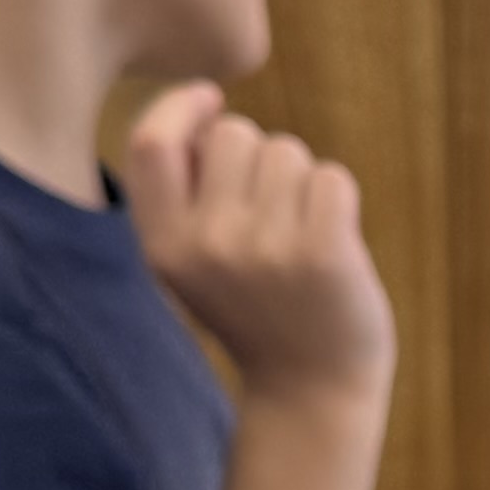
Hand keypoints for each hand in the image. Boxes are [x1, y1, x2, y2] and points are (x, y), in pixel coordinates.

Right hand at [118, 79, 393, 412]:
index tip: (210, 99)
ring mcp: (263, 250)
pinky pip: (332, 178)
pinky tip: (330, 244)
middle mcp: (205, 246)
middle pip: (235, 134)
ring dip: (301, 183)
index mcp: (163, 246)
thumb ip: (185, 192)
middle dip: (260, 157)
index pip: (152, 143)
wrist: (311, 391)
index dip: (181, 107)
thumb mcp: (193, 261)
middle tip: (271, 218)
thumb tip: (208, 103)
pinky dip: (338, 201)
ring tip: (298, 240)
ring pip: (288, 153)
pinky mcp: (321, 253)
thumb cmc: (257, 309)